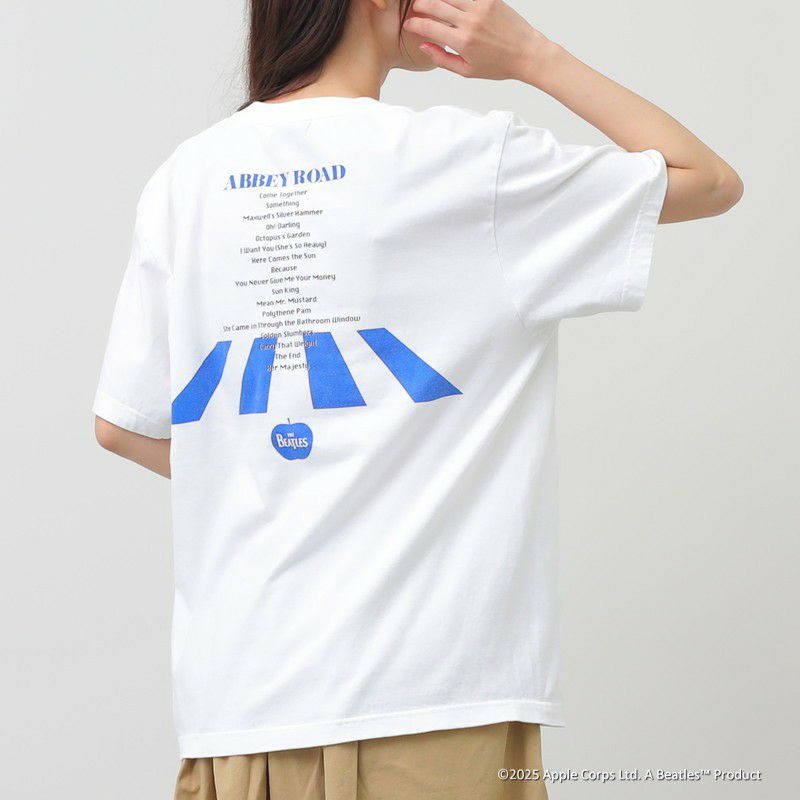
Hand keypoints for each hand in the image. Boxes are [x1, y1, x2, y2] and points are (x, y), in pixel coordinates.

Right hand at [403, 0, 551, 82]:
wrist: (526, 53)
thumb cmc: (498, 65)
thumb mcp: (467, 70)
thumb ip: (442, 59)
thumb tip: (424, 46)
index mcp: (462, 42)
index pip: (429, 27)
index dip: (415, 24)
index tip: (408, 24)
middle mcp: (470, 22)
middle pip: (436, 6)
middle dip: (421, 5)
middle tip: (414, 8)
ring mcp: (480, 8)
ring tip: (429, 3)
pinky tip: (449, 1)